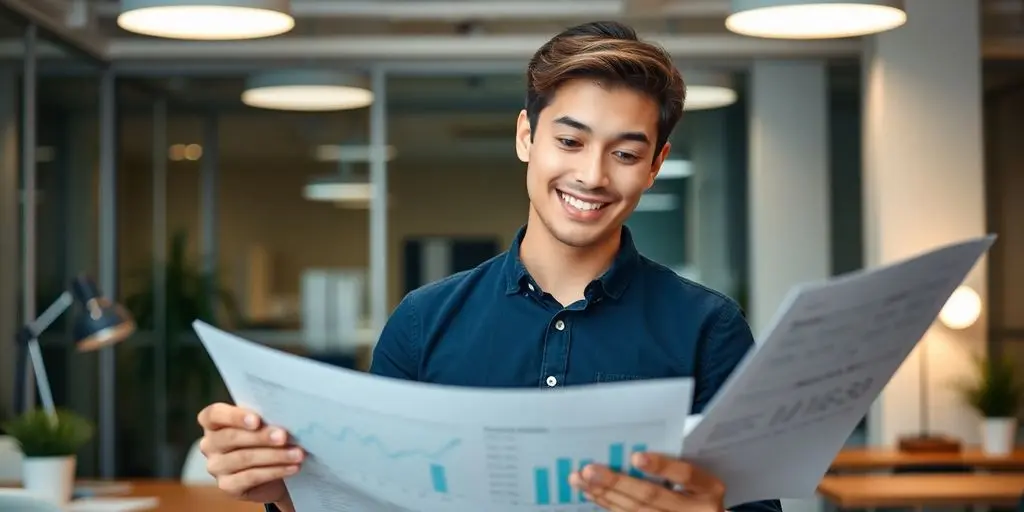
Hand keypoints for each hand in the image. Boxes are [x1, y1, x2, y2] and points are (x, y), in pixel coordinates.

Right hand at [197, 403, 303, 508]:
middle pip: (231, 437)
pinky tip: (292, 467)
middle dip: (261, 436)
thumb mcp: (263, 424)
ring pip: (244, 458)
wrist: (273, 472)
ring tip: (297, 453)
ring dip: (275, 455)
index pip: (214, 414)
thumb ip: (264, 417)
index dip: (234, 416)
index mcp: (214, 422)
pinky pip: (251, 477)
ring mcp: (216, 467)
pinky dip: (275, 471)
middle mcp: (209, 444)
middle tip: (284, 436)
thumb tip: (284, 414)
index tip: (257, 420)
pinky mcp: (227, 486)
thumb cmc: (265, 439)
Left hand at [569, 452, 725, 511]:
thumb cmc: (697, 489)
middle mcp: (697, 511)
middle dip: (617, 482)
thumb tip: (630, 447)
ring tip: (580, 480)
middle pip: (652, 497)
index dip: (662, 466)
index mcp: (710, 489)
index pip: (687, 475)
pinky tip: (591, 494)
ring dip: (603, 494)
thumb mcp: (698, 478)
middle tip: (589, 470)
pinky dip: (607, 505)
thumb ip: (674, 463)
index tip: (637, 456)